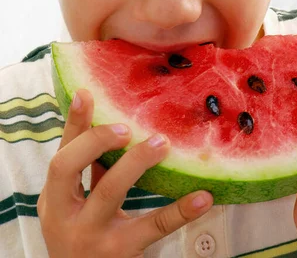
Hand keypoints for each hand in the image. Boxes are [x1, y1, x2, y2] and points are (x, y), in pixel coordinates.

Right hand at [37, 89, 212, 256]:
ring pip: (109, 191)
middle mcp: (64, 215)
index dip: (73, 123)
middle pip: (68, 168)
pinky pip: (154, 226)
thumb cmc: (83, 233)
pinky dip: (180, 210)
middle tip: (127, 126)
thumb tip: (114, 122)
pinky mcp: (119, 252)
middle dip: (96, 140)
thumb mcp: (76, 204)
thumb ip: (90, 169)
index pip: (60, 152)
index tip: (86, 93)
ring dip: (136, 162)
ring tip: (162, 143)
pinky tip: (203, 197)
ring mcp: (90, 234)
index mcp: (53, 198)